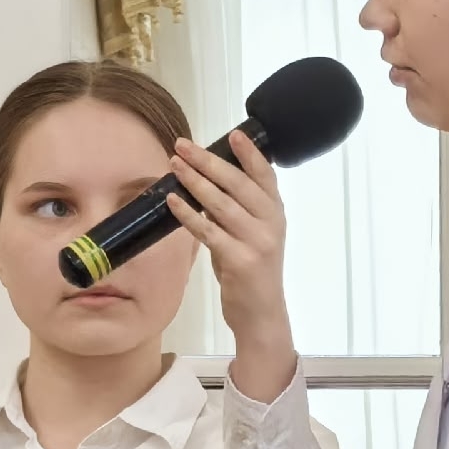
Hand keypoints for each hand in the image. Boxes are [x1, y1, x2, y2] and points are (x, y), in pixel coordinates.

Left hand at [167, 131, 295, 401]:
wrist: (261, 315)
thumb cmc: (251, 271)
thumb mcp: (253, 234)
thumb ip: (239, 208)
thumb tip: (206, 179)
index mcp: (276, 212)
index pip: (265, 175)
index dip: (250, 153)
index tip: (233, 133)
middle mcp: (271, 223)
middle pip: (238, 184)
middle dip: (209, 161)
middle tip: (184, 145)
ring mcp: (257, 242)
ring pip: (221, 204)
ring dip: (195, 181)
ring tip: (175, 164)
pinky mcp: (239, 261)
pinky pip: (208, 231)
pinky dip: (188, 214)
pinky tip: (173, 200)